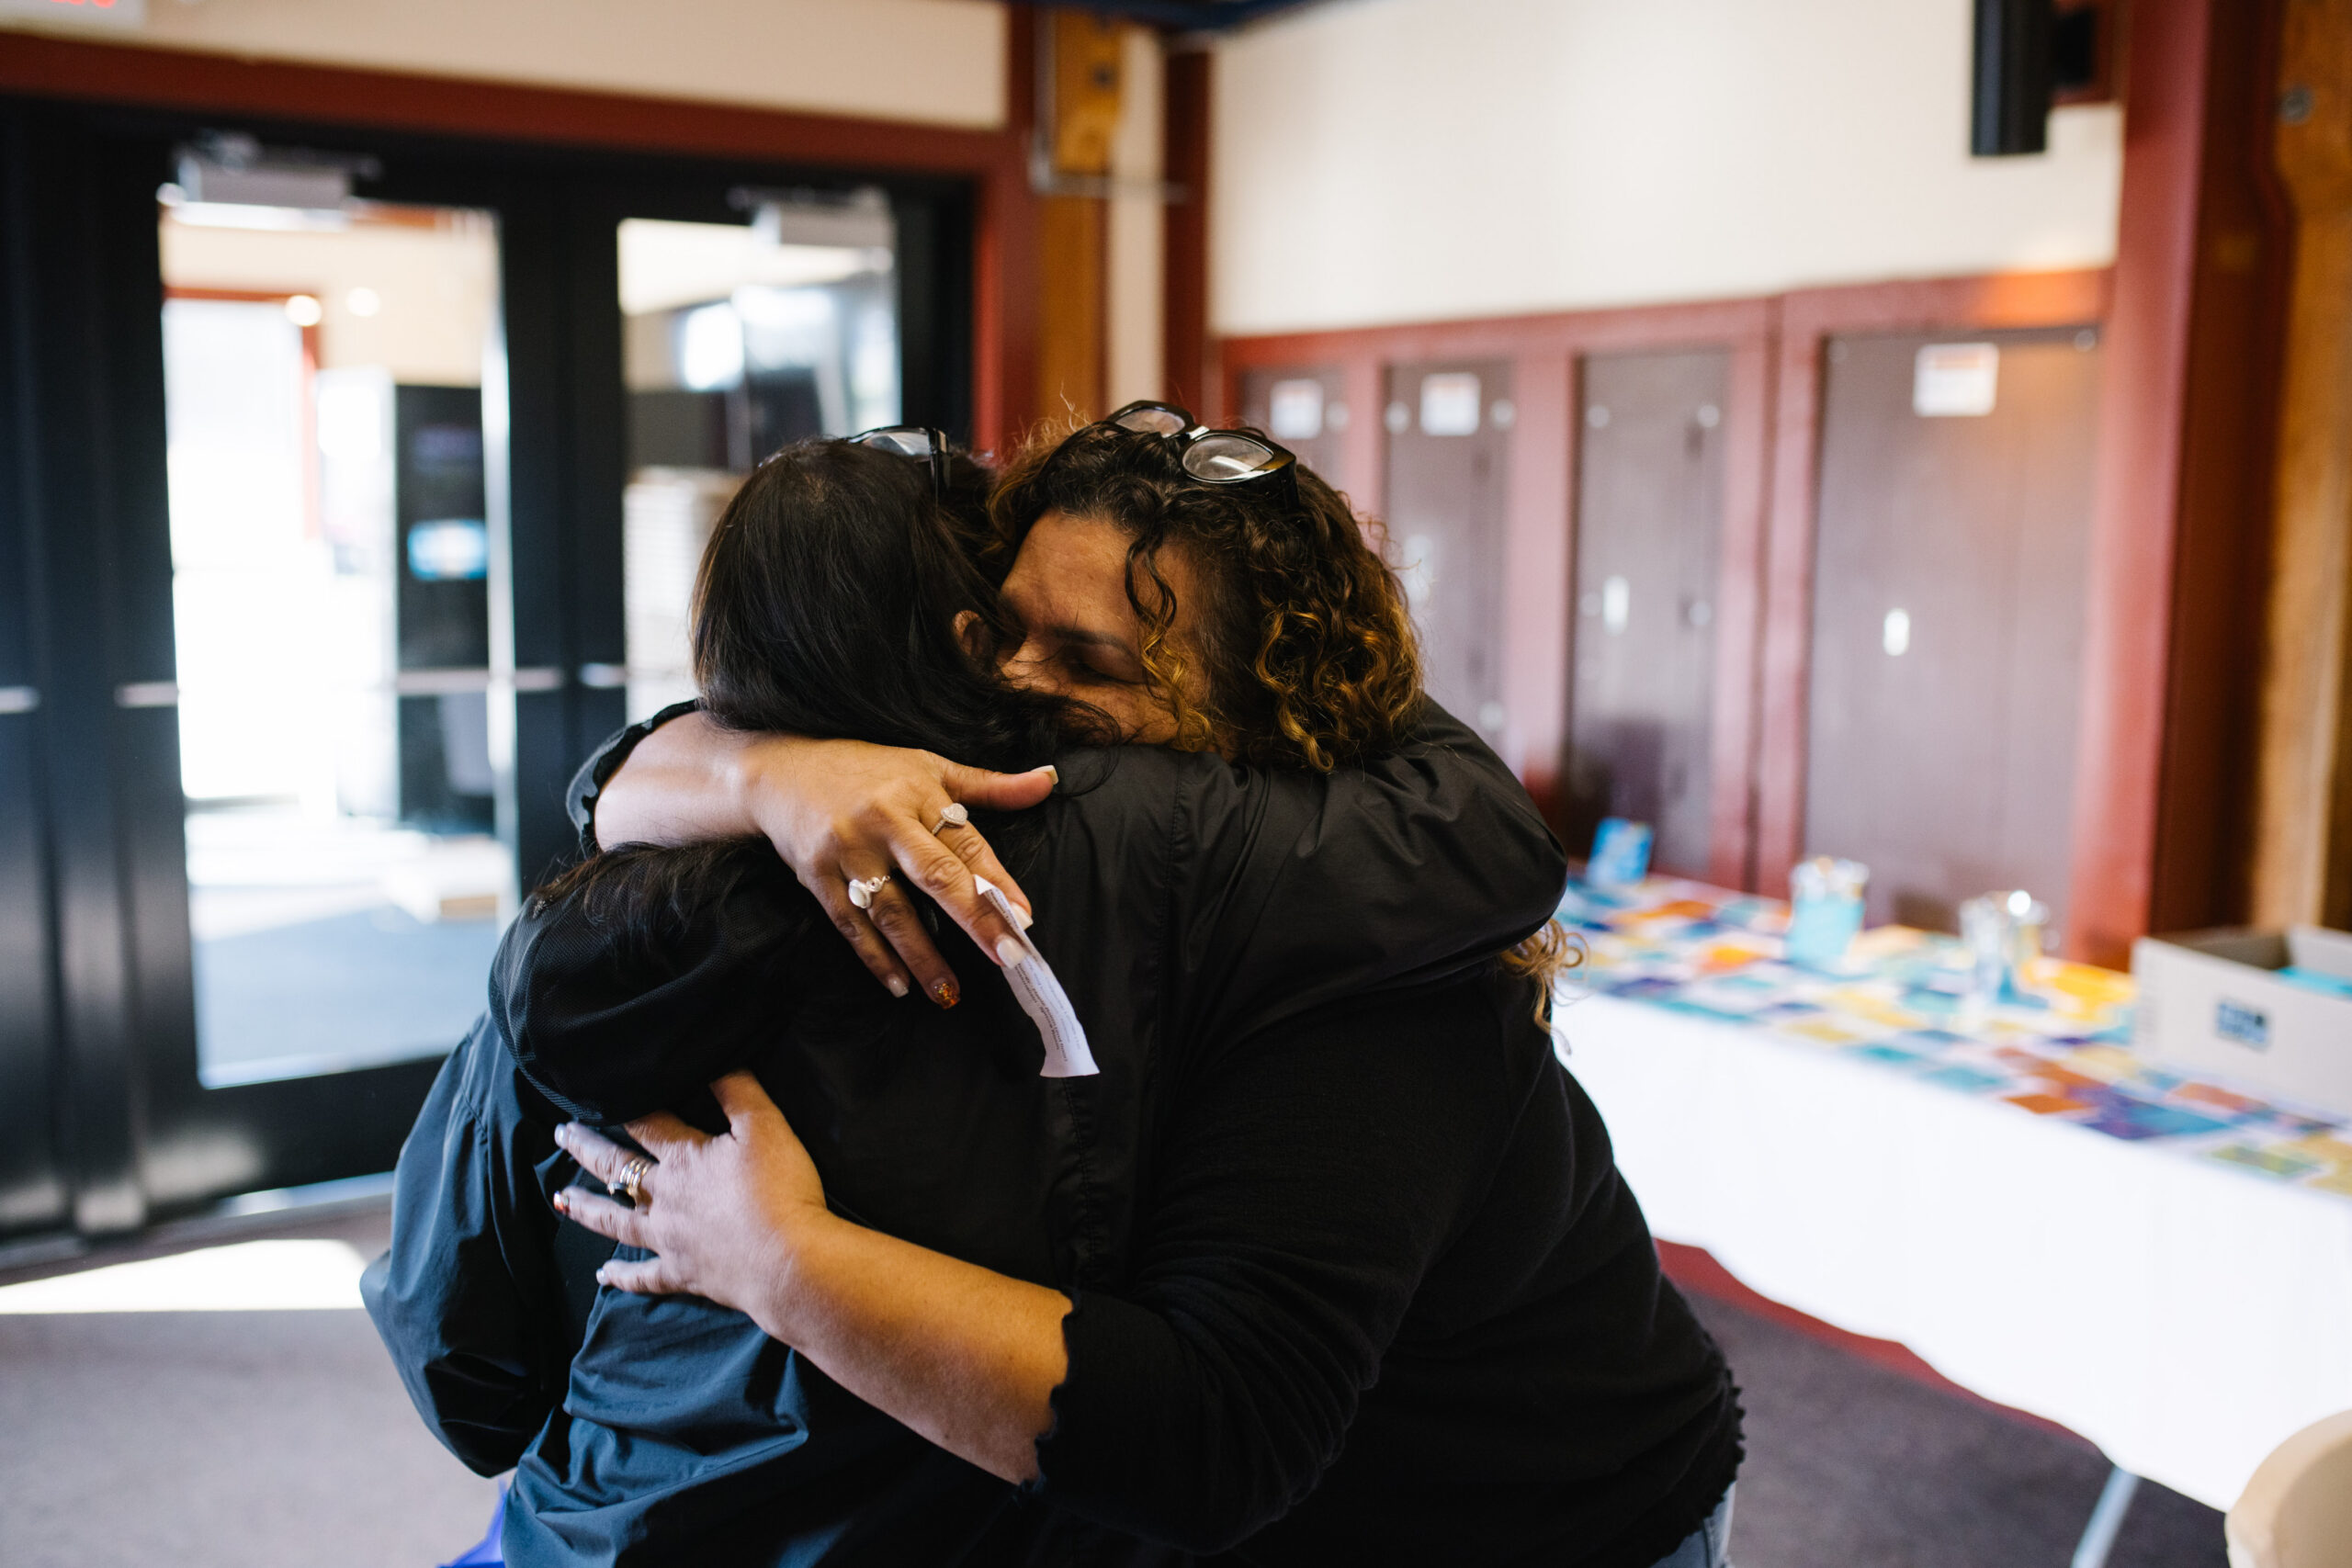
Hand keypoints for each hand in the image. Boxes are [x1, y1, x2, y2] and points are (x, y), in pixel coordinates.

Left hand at [552, 1072, 828, 1342]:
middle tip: (561, 1135)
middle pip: (618, 1168)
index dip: (623, 1107)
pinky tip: (603, 1275)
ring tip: (560, 1199)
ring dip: (587, 1208)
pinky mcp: (683, 1274)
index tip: (596, 1094)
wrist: (787, 1262)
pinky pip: (643, 1277)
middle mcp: (665, 1198)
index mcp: (684, 1159)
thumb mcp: (765, 1126)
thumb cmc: (778, 1190)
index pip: (646, 1125)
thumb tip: (715, 1060)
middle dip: (587, 1149)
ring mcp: (669, 1239)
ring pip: (617, 1222)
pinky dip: (621, 1276)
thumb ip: (738, 1091)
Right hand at [733, 735, 1056, 1006]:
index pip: (966, 843)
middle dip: (973, 919)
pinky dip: (875, 957)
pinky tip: (899, 984)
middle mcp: (882, 822)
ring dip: (921, 955)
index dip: (996, 882)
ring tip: (949, 992)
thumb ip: (989, 785)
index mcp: (916, 793)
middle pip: (934, 875)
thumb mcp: (929, 766)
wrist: (781, 770)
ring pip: (890, 910)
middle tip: (1006, 957)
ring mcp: (846, 851)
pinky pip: (850, 924)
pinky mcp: (816, 877)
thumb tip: (1048, 780)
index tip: (1024, 918)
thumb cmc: (866, 768)